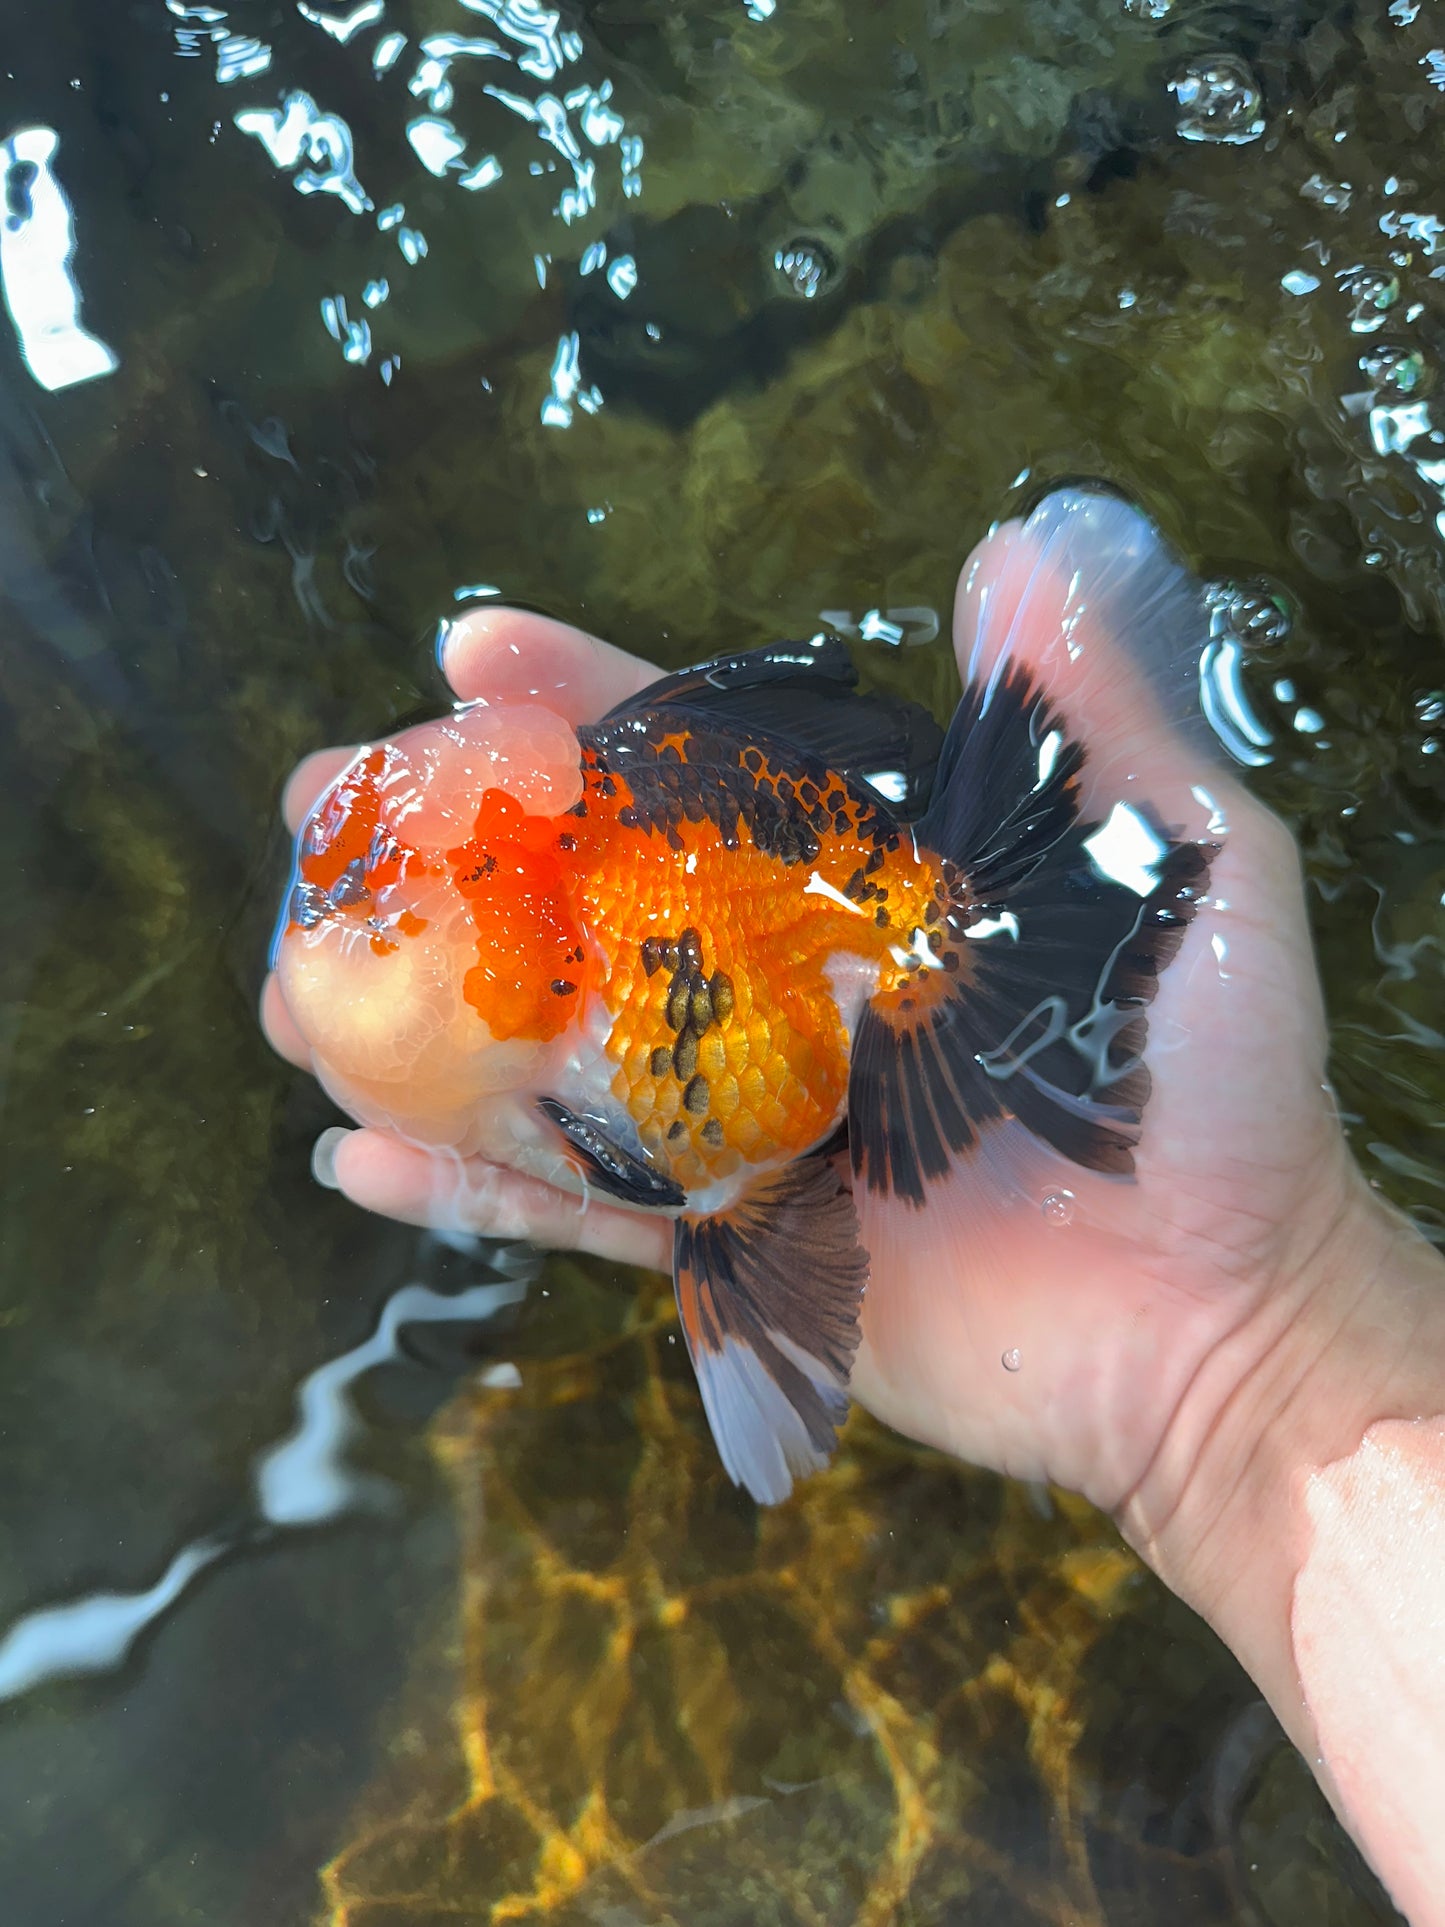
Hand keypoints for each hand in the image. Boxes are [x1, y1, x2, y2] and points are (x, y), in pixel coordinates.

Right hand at [259, 557, 1393, 1533]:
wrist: (1225, 1324)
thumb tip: (1020, 540)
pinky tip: (357, 1152)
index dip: (586, 706)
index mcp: (866, 892)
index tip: (472, 649)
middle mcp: (786, 996)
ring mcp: (750, 1126)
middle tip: (321, 804)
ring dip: (416, 1021)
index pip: (699, 774)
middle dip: (448, 850)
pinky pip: (584, 1215)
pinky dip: (472, 1191)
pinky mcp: (738, 1252)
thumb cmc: (1224, 1091)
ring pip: (551, 1061)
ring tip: (292, 976)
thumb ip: (1093, 718)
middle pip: (584, 905)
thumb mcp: (1187, 864)